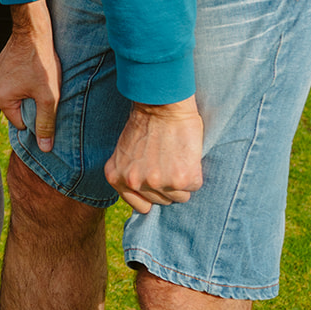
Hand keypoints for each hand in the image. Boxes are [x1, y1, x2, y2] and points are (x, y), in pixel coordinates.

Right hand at [0, 0, 61, 150]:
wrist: (33, 32)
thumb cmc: (41, 63)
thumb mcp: (49, 97)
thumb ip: (46, 124)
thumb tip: (45, 149)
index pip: (20, 123)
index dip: (36, 115)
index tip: (44, 101)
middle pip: (15, 110)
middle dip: (29, 103)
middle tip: (41, 89)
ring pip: (13, 97)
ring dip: (25, 93)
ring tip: (36, 79)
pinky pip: (9, 85)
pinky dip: (20, 82)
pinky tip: (30, 72)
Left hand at [105, 98, 203, 213]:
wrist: (162, 103)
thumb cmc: (146, 123)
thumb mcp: (126, 152)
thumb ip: (131, 174)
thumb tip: (145, 199)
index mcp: (116, 177)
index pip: (141, 206)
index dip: (153, 194)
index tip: (158, 180)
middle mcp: (134, 182)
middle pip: (162, 201)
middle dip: (167, 184)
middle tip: (167, 160)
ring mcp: (157, 183)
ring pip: (180, 196)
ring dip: (181, 180)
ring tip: (175, 156)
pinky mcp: (181, 179)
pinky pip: (194, 186)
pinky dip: (194, 173)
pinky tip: (185, 155)